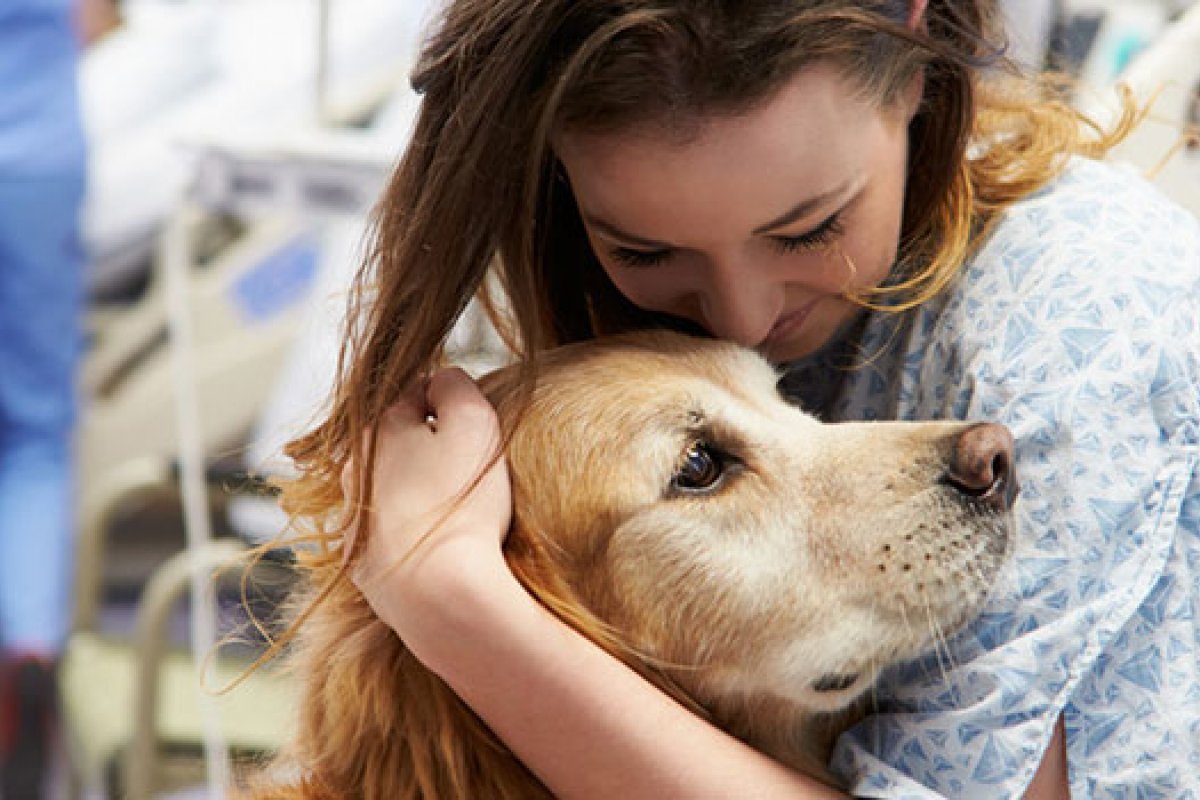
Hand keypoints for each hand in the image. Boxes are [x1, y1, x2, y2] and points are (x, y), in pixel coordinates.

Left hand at [343, 367, 512, 648]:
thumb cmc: (461, 504)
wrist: (438, 594)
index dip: (451, 404)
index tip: (477, 427)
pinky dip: (410, 534)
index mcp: (379, 429)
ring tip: (456, 512)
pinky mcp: (362, 564)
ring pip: (390, 489)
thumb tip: (441, 377)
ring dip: (416, 491)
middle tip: (470, 470)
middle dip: (429, 447)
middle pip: (398, 443)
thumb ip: (455, 385)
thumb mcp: (474, 422)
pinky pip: (389, 535)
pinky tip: (439, 547)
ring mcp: (354, 520)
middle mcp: (355, 470)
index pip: (417, 393)